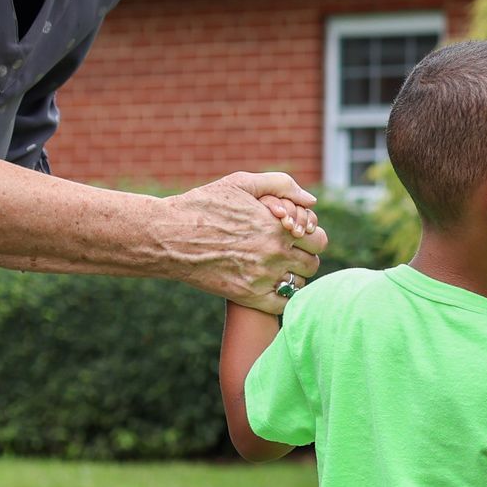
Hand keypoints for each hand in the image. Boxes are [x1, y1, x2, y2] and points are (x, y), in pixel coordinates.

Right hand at [164, 172, 328, 312]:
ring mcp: (262, 276)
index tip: (297, 236)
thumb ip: (282, 185)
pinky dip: (282, 297)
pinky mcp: (246, 295)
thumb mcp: (241, 182)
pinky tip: (271, 287)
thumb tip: (312, 200)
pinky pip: (282, 304)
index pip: (319, 239)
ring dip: (294, 277)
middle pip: (312, 263)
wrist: (168, 235)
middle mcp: (274, 252)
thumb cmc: (203, 205)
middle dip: (305, 257)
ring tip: (278, 268)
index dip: (311, 237)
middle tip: (290, 254)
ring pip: (299, 284)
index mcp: (277, 225)